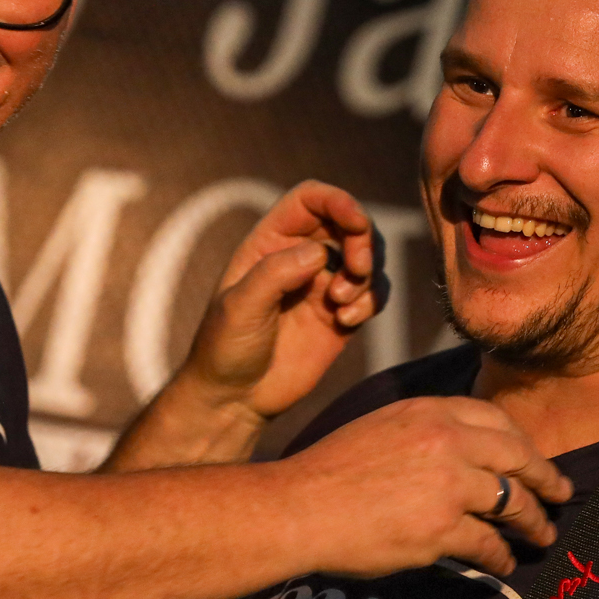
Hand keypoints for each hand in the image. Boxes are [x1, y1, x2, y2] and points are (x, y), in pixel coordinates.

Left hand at [175, 181, 386, 422]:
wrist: (234, 398)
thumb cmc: (224, 347)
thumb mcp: (240, 307)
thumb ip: (275, 274)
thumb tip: (320, 253)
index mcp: (270, 242)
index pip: (310, 200)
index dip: (337, 201)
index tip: (356, 221)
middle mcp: (300, 257)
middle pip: (348, 224)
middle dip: (362, 241)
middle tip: (358, 269)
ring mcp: (323, 285)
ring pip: (368, 257)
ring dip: (367, 275)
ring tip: (342, 304)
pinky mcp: (341, 315)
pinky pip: (373, 293)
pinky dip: (372, 301)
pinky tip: (346, 321)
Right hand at [275, 395, 572, 577]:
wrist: (299, 507)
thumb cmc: (328, 470)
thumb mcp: (380, 426)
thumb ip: (423, 431)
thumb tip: (459, 451)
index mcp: (429, 410)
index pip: (497, 419)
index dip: (523, 443)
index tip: (533, 460)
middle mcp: (446, 440)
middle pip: (518, 457)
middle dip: (546, 480)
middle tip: (562, 496)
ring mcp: (448, 485)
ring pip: (512, 503)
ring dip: (533, 522)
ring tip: (543, 535)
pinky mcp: (441, 529)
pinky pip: (488, 544)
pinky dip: (501, 558)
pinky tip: (504, 565)